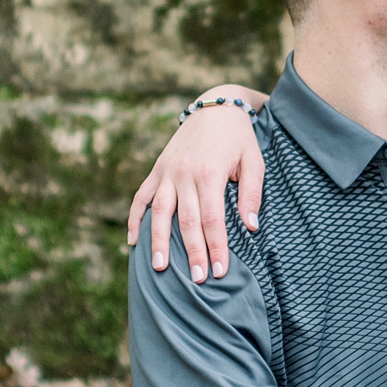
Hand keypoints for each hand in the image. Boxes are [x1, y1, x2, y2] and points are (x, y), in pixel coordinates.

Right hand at [125, 91, 267, 282]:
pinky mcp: (157, 170)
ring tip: (160, 268)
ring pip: (160, 212)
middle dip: (192, 252)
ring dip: (158, 242)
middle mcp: (184, 174)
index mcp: (210, 172)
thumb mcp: (254, 161)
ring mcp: (167, 172)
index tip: (220, 271)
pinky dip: (135, 219)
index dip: (216, 246)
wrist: (215, 106)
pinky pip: (141, 197)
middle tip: (197, 280)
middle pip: (186, 221)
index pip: (212, 219)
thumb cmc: (238, 138)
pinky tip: (132, 242)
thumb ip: (251, 194)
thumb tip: (251, 227)